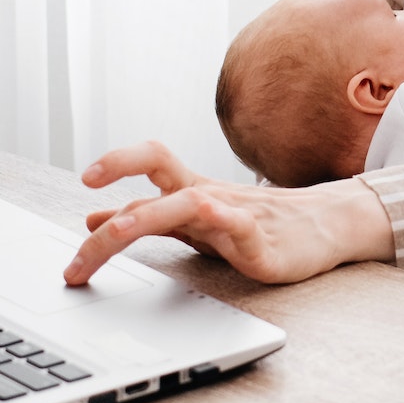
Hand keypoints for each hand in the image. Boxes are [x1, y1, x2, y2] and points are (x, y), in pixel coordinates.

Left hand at [63, 140, 395, 286]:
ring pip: (186, 203)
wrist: (324, 227)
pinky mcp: (261, 242)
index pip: (150, 160)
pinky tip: (207, 212)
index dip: (117, 162)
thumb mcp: (192, 222)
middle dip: (114, 202)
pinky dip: (221, 217)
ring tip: (114, 230)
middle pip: (158, 176)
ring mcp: (233, 215)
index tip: (85, 183)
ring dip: (146, 215)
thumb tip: (93, 217)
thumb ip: (146, 219)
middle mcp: (206, 195)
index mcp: (189, 189)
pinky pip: (239, 225)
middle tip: (79, 239)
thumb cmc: (255, 223)